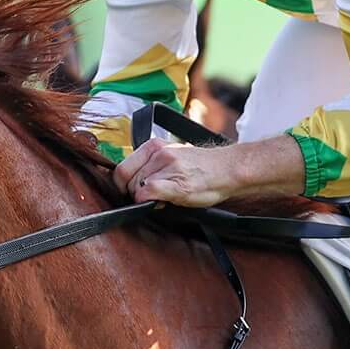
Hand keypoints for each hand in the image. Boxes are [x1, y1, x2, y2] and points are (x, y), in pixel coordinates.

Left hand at [115, 134, 306, 206]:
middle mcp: (158, 153)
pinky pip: (147, 193)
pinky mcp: (176, 183)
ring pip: (136, 188)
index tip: (132, 192)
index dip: (124, 184)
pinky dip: (148, 201)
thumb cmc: (201, 167)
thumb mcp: (171, 158)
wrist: (227, 169)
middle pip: (126, 179)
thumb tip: (131, 183)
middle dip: (134, 192)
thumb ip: (150, 165)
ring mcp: (167, 167)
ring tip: (163, 197)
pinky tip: (163, 202)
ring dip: (144, 198)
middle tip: (152, 196)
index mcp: (154, 146)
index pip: (122, 167)